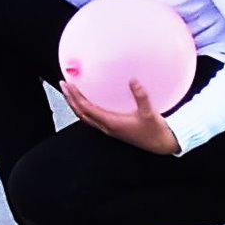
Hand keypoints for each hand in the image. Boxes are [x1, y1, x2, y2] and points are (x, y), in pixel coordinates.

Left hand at [62, 76, 182, 154]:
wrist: (161, 144)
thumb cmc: (154, 130)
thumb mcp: (149, 112)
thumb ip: (141, 96)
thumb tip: (133, 80)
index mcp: (111, 123)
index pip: (87, 109)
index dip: (76, 97)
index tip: (69, 84)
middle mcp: (107, 127)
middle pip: (81, 114)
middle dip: (70, 99)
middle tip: (64, 84)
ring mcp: (109, 129)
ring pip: (85, 117)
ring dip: (76, 105)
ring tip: (70, 92)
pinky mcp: (113, 129)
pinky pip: (93, 118)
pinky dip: (85, 109)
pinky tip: (87, 101)